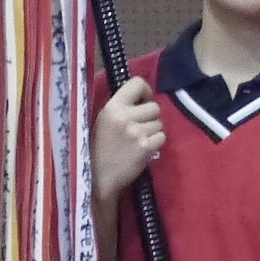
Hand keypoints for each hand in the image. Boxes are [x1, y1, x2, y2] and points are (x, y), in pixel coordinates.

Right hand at [94, 78, 165, 205]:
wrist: (97, 177)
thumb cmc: (100, 148)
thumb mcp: (104, 120)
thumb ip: (122, 108)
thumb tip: (143, 98)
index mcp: (112, 107)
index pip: (138, 83)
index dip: (146, 92)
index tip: (143, 102)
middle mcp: (124, 116)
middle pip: (155, 107)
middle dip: (150, 118)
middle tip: (139, 129)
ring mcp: (136, 132)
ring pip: (160, 124)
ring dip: (153, 132)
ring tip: (138, 141)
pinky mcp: (145, 147)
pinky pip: (162, 137)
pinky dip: (156, 144)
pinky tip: (143, 150)